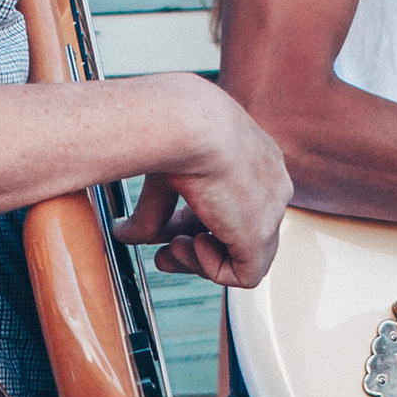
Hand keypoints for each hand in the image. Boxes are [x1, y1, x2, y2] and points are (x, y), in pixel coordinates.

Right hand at [119, 75, 292, 290]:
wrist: (187, 122)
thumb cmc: (172, 131)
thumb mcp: (162, 176)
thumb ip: (153, 212)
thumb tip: (124, 234)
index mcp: (253, 158)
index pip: (232, 203)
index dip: (196, 225)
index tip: (168, 233)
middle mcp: (270, 181)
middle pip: (239, 230)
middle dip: (198, 245)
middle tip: (163, 253)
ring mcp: (271, 208)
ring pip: (245, 256)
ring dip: (202, 260)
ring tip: (174, 245)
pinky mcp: (261, 234)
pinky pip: (246, 274)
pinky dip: (212, 269)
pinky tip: (192, 245)